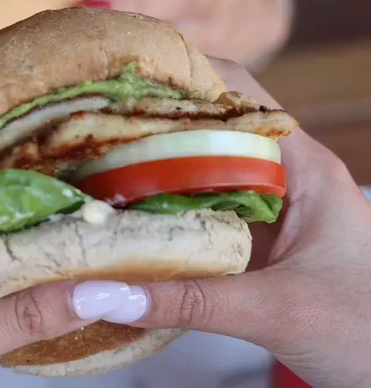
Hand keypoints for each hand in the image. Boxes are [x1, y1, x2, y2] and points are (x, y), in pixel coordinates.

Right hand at [70, 59, 370, 387]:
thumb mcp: (278, 313)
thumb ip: (189, 301)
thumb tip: (100, 291)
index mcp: (304, 167)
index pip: (238, 93)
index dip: (181, 74)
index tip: (117, 78)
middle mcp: (285, 179)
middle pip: (209, 130)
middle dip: (149, 125)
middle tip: (82, 129)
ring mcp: (271, 215)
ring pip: (202, 176)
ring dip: (151, 174)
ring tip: (87, 171)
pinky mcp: (259, 250)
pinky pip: (202, 218)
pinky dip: (163, 217)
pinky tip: (123, 227)